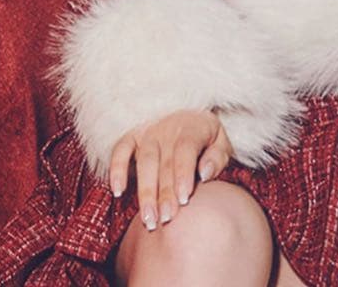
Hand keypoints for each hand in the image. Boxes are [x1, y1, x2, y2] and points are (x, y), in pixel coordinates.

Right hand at [109, 108, 233, 229]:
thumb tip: (206, 173)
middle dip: (164, 193)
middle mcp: (168, 129)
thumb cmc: (208, 139)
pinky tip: (118, 191)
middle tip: (165, 219)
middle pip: (164, 162)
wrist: (190, 117)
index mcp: (192, 127)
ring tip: (148, 219)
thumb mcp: (221, 142)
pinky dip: (116, 168)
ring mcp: (148, 132)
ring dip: (145, 191)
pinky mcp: (133, 137)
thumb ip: (217, 157)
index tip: (184, 199)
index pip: (185, 150)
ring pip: (144, 161)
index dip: (183, 174)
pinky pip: (120, 150)